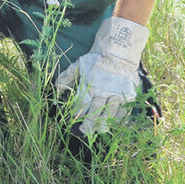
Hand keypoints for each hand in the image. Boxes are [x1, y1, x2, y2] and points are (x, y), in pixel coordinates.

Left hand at [56, 16, 149, 135]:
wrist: (118, 51)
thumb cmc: (95, 60)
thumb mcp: (78, 65)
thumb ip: (66, 77)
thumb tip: (56, 90)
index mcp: (90, 85)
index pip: (82, 104)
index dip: (77, 113)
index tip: (73, 119)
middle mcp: (103, 91)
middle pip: (95, 112)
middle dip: (89, 124)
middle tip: (84, 132)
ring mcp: (116, 94)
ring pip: (110, 114)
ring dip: (104, 124)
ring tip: (99, 131)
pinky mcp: (128, 95)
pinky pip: (124, 111)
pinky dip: (120, 120)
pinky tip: (115, 125)